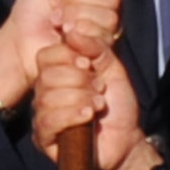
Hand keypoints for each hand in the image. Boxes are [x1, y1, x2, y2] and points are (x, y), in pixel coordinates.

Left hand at [0, 0, 121, 109]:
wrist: (20, 39)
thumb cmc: (32, 8)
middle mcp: (104, 12)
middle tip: (57, 5)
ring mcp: (103, 34)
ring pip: (108, 17)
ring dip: (75, 16)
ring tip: (57, 22)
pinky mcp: (98, 53)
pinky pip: (101, 37)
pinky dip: (78, 33)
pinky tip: (64, 35)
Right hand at [32, 41, 145, 169]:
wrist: (126, 140)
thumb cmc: (117, 105)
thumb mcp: (111, 68)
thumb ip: (94, 47)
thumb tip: (71, 30)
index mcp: (58, 74)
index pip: (46, 55)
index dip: (66, 56)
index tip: (89, 64)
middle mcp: (45, 93)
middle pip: (47, 75)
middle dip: (79, 79)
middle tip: (99, 88)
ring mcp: (43, 115)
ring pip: (48, 97)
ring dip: (80, 98)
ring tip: (98, 104)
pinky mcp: (44, 138)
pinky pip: (48, 120)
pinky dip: (71, 114)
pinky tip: (88, 116)